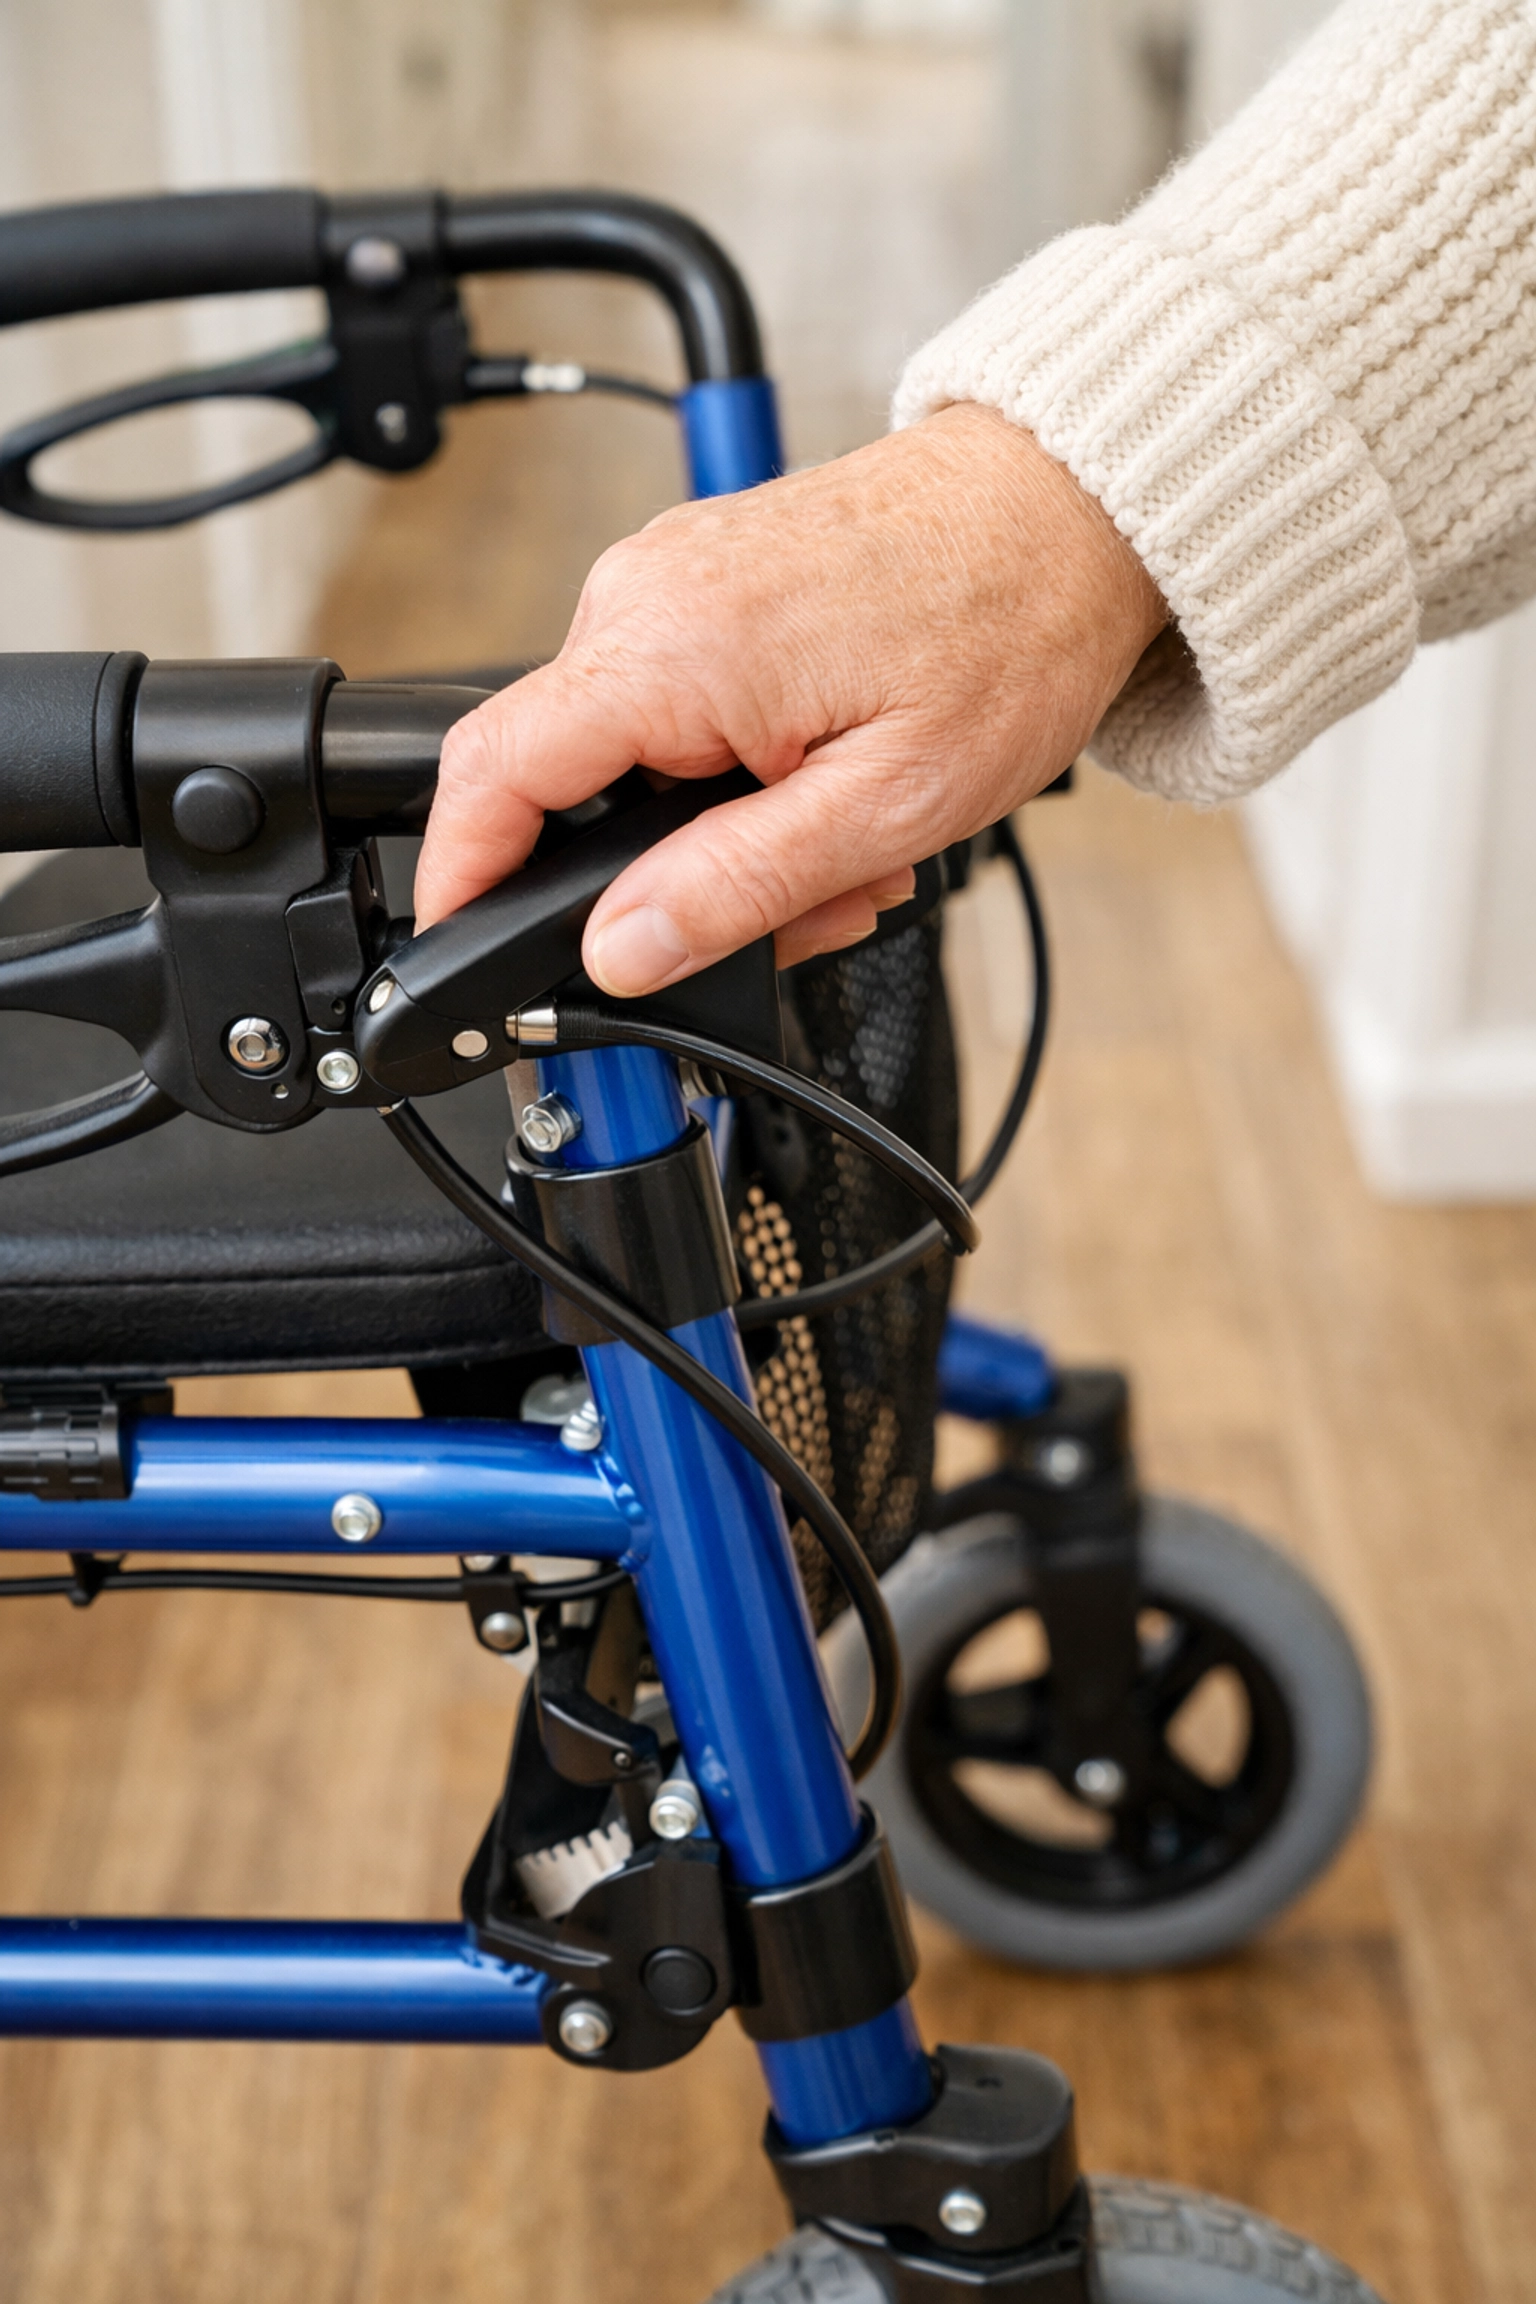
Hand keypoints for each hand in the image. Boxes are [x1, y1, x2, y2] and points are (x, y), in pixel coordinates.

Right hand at [414, 402, 1165, 989]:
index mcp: (667, 648)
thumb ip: (734, 887)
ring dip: (727, 830)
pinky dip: (744, 770)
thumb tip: (619, 950)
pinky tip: (836, 782)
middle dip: (664, 878)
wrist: (1077, 506)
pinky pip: (677, 701)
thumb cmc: (1007, 631)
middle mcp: (643, 595)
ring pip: (635, 754)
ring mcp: (671, 576)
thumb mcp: (883, 806)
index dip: (459, 877)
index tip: (459, 947)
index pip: (492, 774)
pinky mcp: (708, 578)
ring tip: (856, 843)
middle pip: (572, 783)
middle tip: (805, 910)